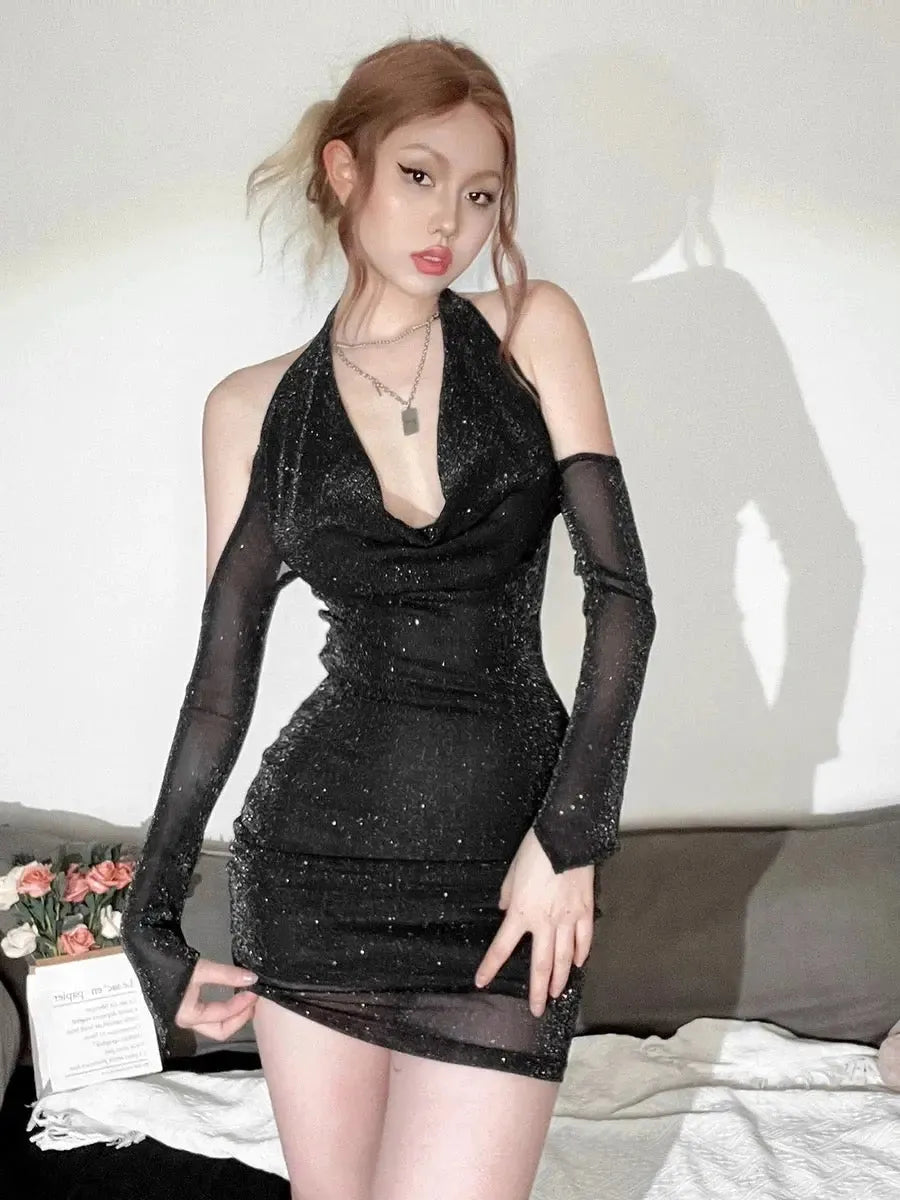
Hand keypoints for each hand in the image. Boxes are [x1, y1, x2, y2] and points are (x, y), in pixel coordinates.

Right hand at [174, 957, 259, 1041]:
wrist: (144, 957)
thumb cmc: (168, 966)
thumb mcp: (200, 970)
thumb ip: (227, 975)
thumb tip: (251, 978)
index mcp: (188, 1016)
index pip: (223, 1015)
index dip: (242, 1004)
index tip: (254, 990)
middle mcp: (187, 1021)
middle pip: (220, 1030)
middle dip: (240, 1018)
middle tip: (253, 1002)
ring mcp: (186, 1015)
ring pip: (216, 1024)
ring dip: (233, 1014)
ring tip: (246, 998)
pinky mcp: (187, 1006)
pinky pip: (211, 1014)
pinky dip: (225, 1007)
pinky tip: (232, 995)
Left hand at [474, 828, 593, 1016]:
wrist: (565, 838)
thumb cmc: (535, 852)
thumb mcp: (511, 873)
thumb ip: (507, 895)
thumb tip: (505, 908)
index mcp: (521, 913)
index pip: (502, 947)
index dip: (491, 967)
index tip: (482, 982)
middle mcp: (544, 922)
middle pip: (541, 965)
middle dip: (538, 991)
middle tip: (537, 1010)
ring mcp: (568, 919)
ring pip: (564, 958)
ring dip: (560, 979)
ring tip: (557, 994)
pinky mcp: (585, 911)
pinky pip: (584, 939)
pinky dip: (581, 954)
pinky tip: (578, 964)